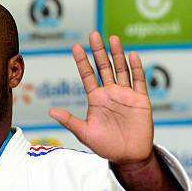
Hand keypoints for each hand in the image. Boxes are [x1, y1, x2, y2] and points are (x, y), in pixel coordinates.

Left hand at [49, 32, 152, 165]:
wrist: (128, 156)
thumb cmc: (106, 146)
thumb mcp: (84, 133)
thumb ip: (69, 121)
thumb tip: (50, 111)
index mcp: (96, 99)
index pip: (87, 75)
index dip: (82, 61)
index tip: (75, 47)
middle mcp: (110, 93)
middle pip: (104, 67)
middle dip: (99, 51)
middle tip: (93, 34)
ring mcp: (126, 95)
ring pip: (121, 69)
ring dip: (117, 54)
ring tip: (113, 38)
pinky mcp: (140, 100)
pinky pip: (138, 81)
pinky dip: (136, 68)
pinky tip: (132, 55)